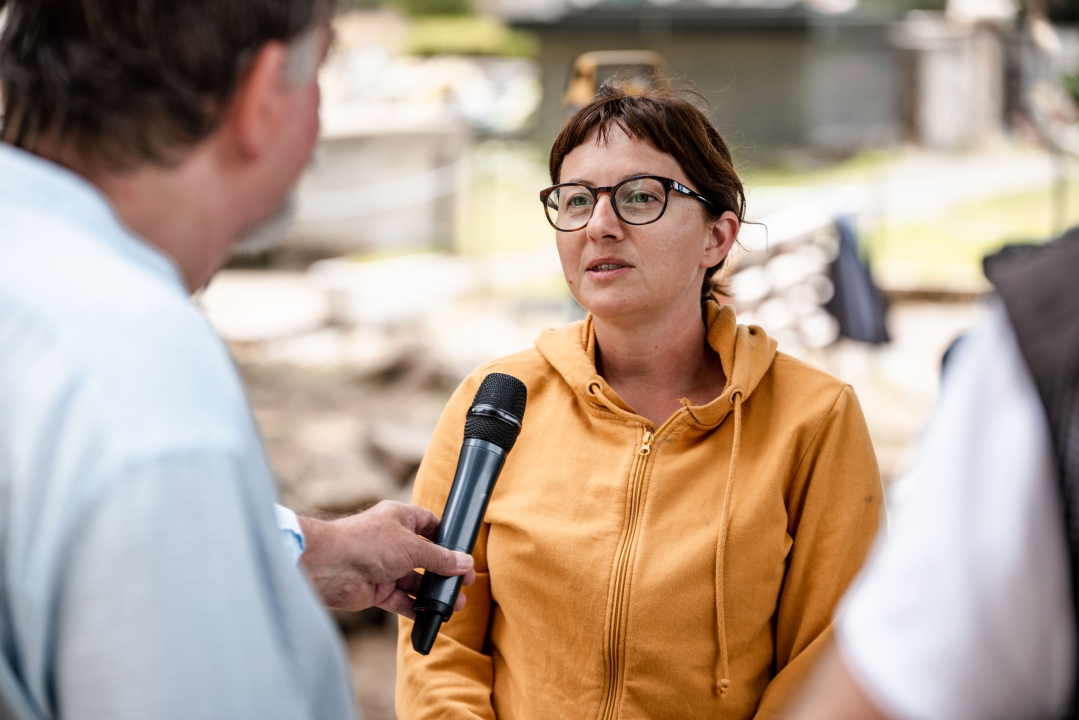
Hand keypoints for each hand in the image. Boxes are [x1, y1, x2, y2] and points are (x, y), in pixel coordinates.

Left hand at [297, 501, 476, 618]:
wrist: (330, 566)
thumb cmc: (367, 543)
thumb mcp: (413, 547)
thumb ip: (440, 558)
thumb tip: (465, 563)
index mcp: (400, 519)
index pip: (429, 524)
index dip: (446, 538)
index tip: (462, 553)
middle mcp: (393, 541)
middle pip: (425, 557)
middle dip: (443, 572)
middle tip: (463, 584)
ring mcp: (385, 566)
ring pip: (415, 581)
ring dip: (432, 593)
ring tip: (454, 605)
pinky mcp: (377, 589)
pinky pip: (401, 600)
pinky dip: (415, 608)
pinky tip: (430, 615)